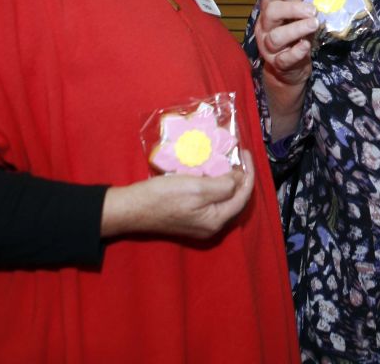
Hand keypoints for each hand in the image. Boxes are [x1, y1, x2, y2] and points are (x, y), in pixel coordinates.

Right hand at [101, 150, 256, 239]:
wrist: (131, 208)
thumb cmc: (163, 197)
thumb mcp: (198, 188)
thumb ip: (224, 185)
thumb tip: (239, 179)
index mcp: (216, 221)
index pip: (243, 196)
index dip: (248, 173)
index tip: (245, 153)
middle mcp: (211, 225)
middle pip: (234, 198)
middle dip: (239, 176)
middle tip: (237, 155)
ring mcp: (200, 222)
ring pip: (222, 198)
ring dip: (226, 179)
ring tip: (226, 160)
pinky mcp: (189, 216)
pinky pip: (209, 199)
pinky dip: (213, 184)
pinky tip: (209, 171)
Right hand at [255, 0, 318, 136]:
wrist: (290, 69)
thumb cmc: (296, 38)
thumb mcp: (297, 21)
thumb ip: (303, 10)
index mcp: (268, 14)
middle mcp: (264, 29)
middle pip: (271, 13)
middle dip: (293, 8)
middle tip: (313, 10)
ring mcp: (268, 48)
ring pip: (276, 37)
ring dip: (297, 29)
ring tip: (314, 24)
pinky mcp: (278, 65)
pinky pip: (284, 58)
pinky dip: (296, 51)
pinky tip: (306, 45)